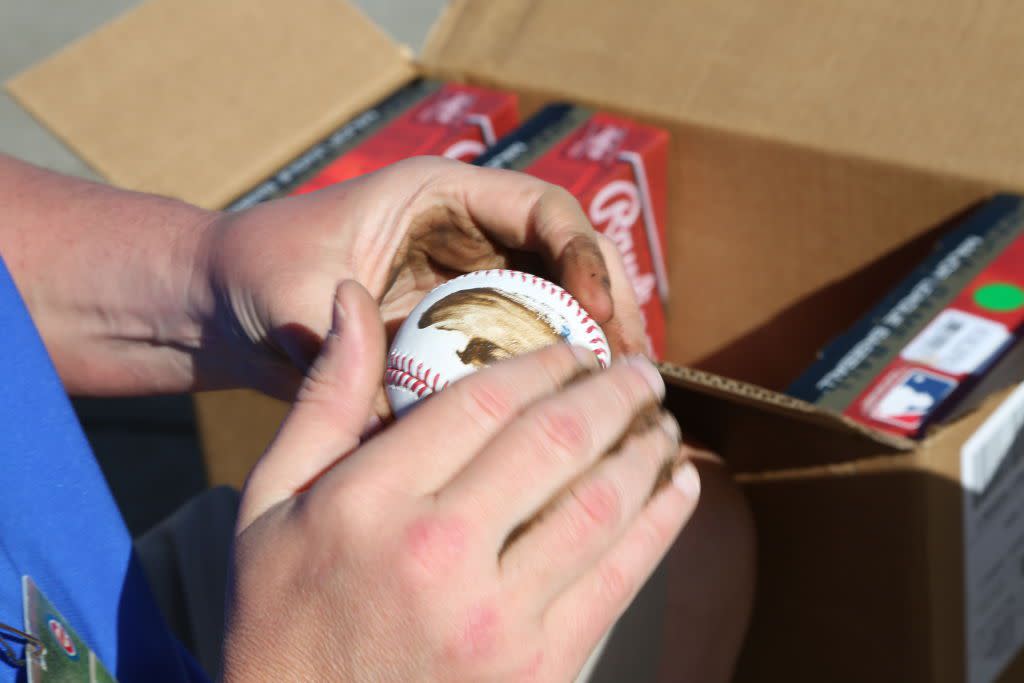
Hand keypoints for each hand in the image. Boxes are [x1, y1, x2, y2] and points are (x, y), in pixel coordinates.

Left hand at [196, 156, 646, 402]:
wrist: (225, 300)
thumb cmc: (255, 275)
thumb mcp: (292, 302)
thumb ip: (340, 350)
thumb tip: (397, 420)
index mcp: (438, 194)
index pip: (541, 207)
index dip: (583, 254)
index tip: (600, 313)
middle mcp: (465, 229)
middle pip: (567, 251)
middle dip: (609, 302)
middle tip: (635, 367)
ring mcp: (467, 275)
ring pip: (556, 296)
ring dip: (593, 341)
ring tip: (622, 397)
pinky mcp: (460, 320)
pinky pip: (523, 337)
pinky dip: (553, 370)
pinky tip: (573, 416)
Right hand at [223, 280, 699, 681]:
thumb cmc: (280, 614)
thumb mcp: (269, 502)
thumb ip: (323, 399)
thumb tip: (353, 301)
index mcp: (370, 502)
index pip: (482, 401)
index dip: (543, 361)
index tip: (574, 346)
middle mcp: (437, 553)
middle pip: (553, 442)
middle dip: (612, 393)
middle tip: (640, 371)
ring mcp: (495, 619)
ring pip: (599, 506)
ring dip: (645, 452)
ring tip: (663, 422)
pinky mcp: (538, 669)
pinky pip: (619, 580)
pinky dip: (661, 525)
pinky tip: (679, 489)